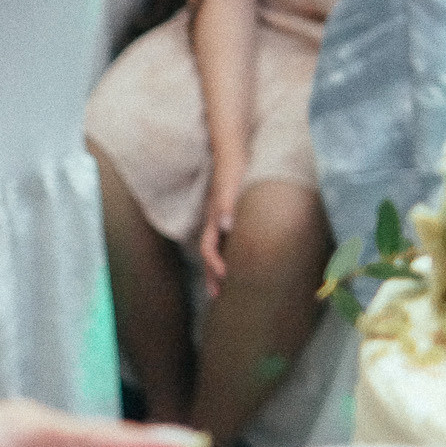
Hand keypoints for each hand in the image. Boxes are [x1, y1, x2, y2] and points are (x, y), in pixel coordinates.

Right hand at [199, 175, 238, 297]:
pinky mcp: (228, 214)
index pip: (208, 248)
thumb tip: (225, 226)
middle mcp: (214, 222)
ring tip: (223, 283)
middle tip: (215, 296)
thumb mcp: (231, 187)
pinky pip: (224, 239)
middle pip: (208, 254)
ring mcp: (220, 219)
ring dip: (217, 267)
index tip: (224, 277)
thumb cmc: (233, 168)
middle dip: (210, 275)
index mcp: (214, 219)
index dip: (214, 264)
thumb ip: (227, 206)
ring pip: (215, 248)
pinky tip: (237, 256)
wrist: (232, 150)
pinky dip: (227, 252)